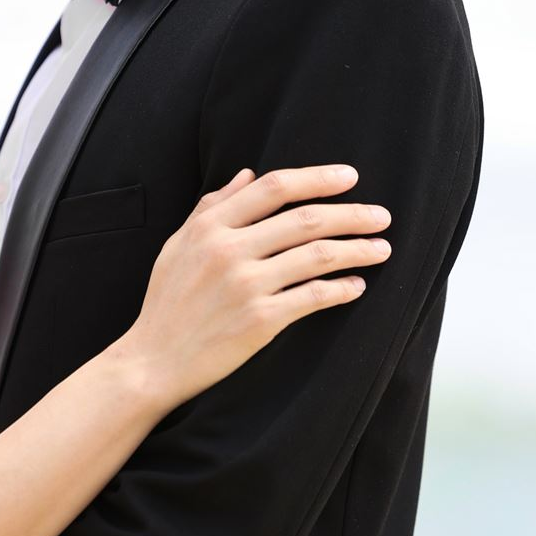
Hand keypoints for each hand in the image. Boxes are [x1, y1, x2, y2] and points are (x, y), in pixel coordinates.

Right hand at [126, 164, 391, 407]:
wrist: (153, 362)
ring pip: (317, 256)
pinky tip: (356, 286)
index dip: (318, 178)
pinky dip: (341, 289)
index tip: (350, 177)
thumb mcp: (178, 246)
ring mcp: (245, 286)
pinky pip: (314, 297)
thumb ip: (211, 207)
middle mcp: (228, 251)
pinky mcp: (260, 320)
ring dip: (357, 250)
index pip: (274, 188)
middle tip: (382, 216)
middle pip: (306, 219)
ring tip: (381, 249)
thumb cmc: (167, 304)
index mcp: (209, 227)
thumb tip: (246, 174)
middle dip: (352, 214)